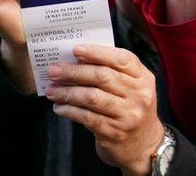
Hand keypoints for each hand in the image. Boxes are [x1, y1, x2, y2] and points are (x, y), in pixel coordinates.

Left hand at [47, 45, 164, 175]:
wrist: (144, 146)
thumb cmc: (132, 110)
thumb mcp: (133, 89)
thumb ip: (114, 73)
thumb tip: (78, 61)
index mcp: (144, 78)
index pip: (122, 59)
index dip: (98, 52)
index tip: (76, 49)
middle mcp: (139, 95)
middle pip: (103, 76)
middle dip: (75, 72)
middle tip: (54, 71)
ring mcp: (127, 114)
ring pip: (92, 97)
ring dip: (68, 92)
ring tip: (51, 90)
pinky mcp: (114, 132)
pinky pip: (87, 117)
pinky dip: (70, 111)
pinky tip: (59, 107)